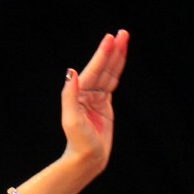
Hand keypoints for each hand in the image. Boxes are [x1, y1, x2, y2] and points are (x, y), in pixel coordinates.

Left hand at [60, 30, 128, 173]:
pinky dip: (117, 70)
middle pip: (102, 68)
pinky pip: (112, 83)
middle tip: (122, 33)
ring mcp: (96, 98)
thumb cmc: (79, 143)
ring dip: (116, 57)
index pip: (93, 70)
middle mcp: (86, 94)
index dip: (103, 55)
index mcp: (79, 95)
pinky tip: (120, 59)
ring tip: (124, 39)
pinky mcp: (104, 105)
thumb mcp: (72, 120)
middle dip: (112, 50)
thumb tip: (71, 73)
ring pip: (108, 73)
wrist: (87, 160)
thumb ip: (69, 96)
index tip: (111, 38)